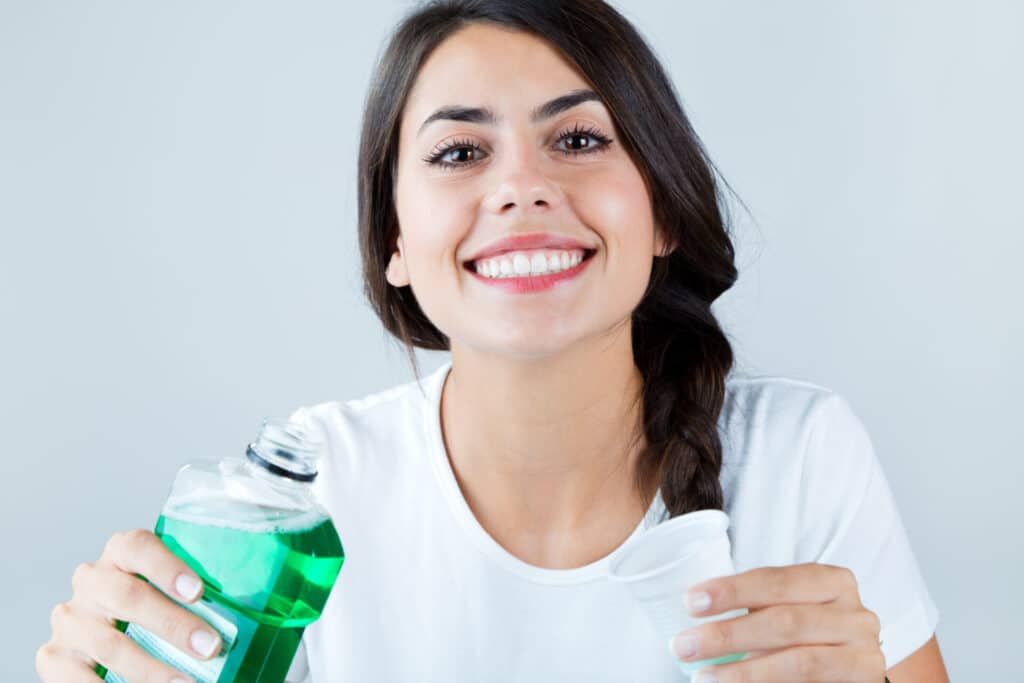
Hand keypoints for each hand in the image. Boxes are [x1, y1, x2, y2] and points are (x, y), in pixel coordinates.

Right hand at [36, 528, 221, 681]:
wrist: (101, 632)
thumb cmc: (154, 605)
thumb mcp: (168, 589)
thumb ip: (195, 593)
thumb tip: (255, 612)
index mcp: (121, 553)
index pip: (139, 547)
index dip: (168, 568)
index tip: (198, 592)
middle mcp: (91, 580)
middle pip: (128, 597)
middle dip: (174, 625)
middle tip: (210, 648)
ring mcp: (70, 620)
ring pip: (111, 644)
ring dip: (152, 670)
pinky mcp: (53, 657)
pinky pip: (78, 679)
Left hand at [670, 563, 883, 681]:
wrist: (851, 672)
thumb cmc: (806, 635)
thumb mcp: (785, 610)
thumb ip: (754, 610)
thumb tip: (695, 616)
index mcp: (833, 582)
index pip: (777, 581)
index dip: (732, 591)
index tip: (691, 603)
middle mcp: (857, 616)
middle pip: (785, 622)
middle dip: (728, 635)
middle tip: (684, 646)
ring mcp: (865, 656)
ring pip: (800, 662)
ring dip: (745, 672)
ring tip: (704, 677)